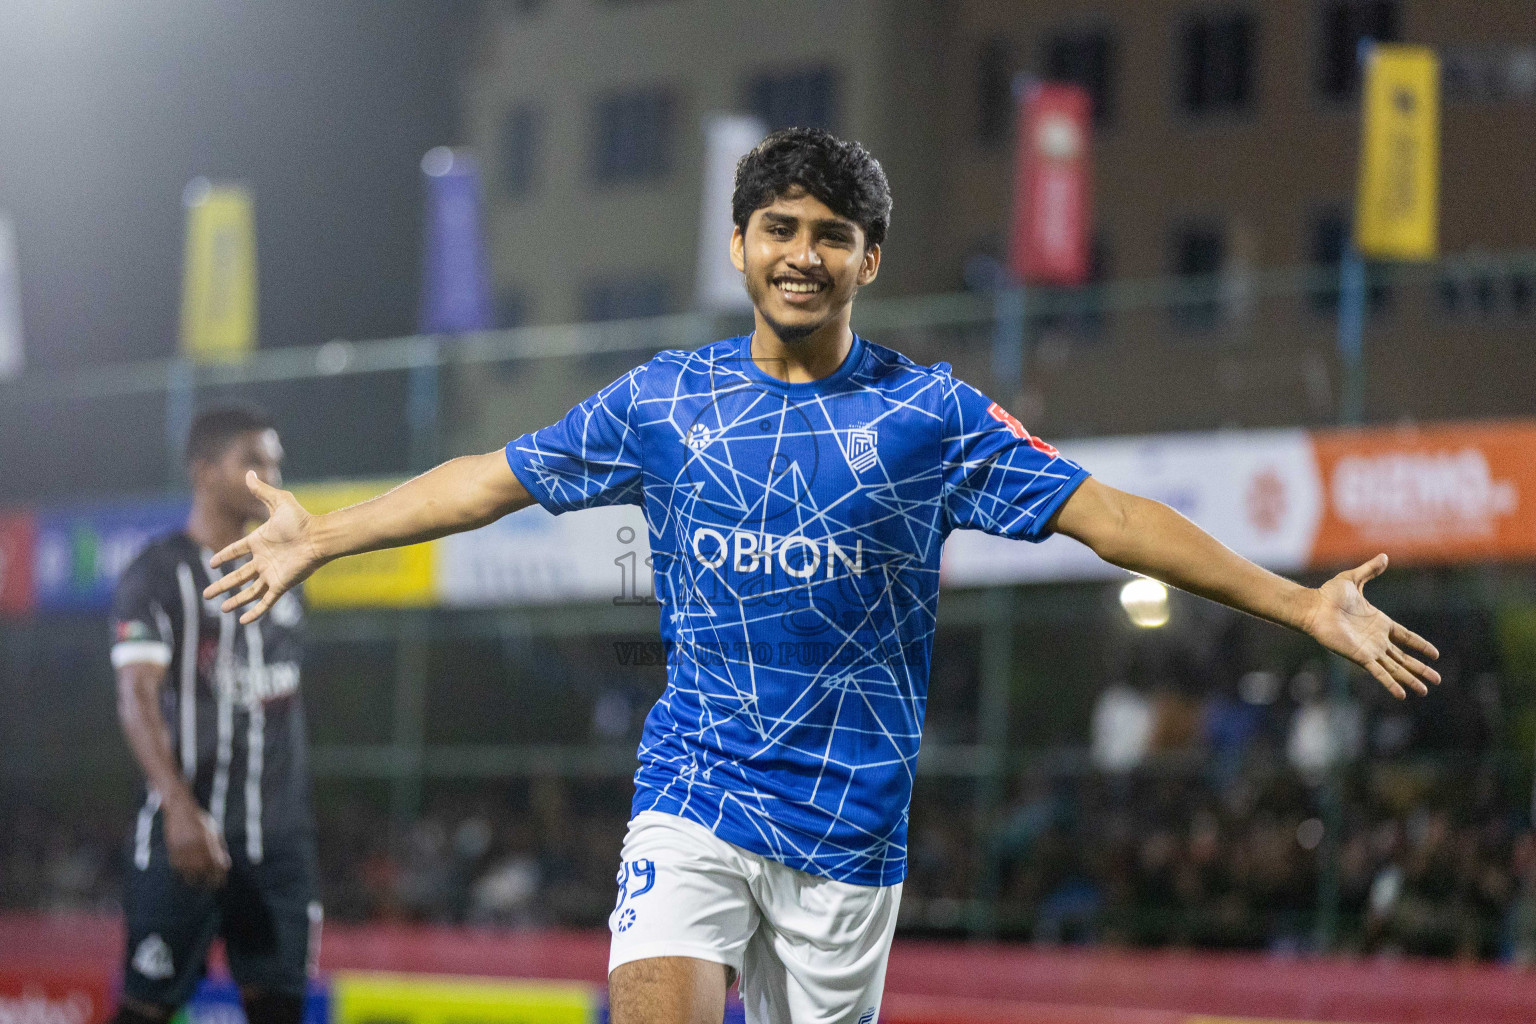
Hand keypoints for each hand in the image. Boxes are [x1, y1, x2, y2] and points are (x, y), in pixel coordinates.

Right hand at [163, 797, 229, 886]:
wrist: (180, 809)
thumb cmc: (199, 820)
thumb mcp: (213, 831)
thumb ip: (219, 848)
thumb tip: (225, 864)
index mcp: (209, 843)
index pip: (217, 866)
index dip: (219, 877)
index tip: (220, 883)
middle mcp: (197, 849)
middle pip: (204, 873)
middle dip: (209, 882)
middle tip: (211, 888)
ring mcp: (184, 851)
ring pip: (190, 874)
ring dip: (195, 881)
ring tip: (198, 885)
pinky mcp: (172, 851)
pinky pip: (177, 869)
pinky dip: (182, 874)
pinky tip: (185, 877)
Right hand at [203, 470, 322, 623]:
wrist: (319, 536)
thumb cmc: (301, 519)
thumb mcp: (278, 501)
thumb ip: (261, 490)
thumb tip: (248, 472)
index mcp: (259, 542)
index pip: (236, 551)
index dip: (224, 557)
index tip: (212, 563)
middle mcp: (263, 560)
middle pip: (238, 576)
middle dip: (222, 585)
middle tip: (206, 594)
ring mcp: (271, 574)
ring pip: (249, 591)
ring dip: (235, 600)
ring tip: (220, 609)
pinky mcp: (281, 584)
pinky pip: (266, 601)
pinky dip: (255, 612)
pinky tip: (244, 621)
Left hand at [1302, 553, 1439, 699]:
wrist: (1313, 607)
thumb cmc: (1329, 594)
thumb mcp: (1353, 579)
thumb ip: (1370, 570)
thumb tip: (1384, 556)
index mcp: (1379, 622)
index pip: (1406, 636)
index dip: (1420, 645)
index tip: (1435, 654)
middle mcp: (1377, 639)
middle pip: (1404, 658)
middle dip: (1421, 669)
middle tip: (1438, 680)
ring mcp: (1370, 650)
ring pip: (1396, 668)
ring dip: (1411, 679)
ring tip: (1426, 690)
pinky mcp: (1360, 657)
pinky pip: (1379, 673)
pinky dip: (1391, 684)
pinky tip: (1403, 695)